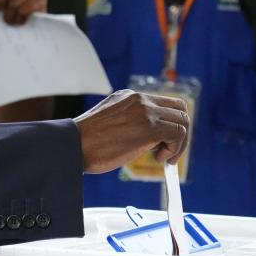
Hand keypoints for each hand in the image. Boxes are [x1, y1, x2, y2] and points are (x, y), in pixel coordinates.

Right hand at [74, 90, 189, 172]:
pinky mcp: (150, 127)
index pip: (164, 103)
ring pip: (183, 121)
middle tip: (166, 151)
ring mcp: (146, 111)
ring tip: (161, 157)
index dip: (169, 123)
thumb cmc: (85, 142)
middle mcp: (140, 99)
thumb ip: (129, 121)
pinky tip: (159, 158)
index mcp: (129, 97)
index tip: (162, 142)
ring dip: (178, 143)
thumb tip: (148, 137)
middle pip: (179, 109)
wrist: (73, 145)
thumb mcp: (109, 122)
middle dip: (179, 132)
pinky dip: (175, 149)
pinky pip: (178, 134)